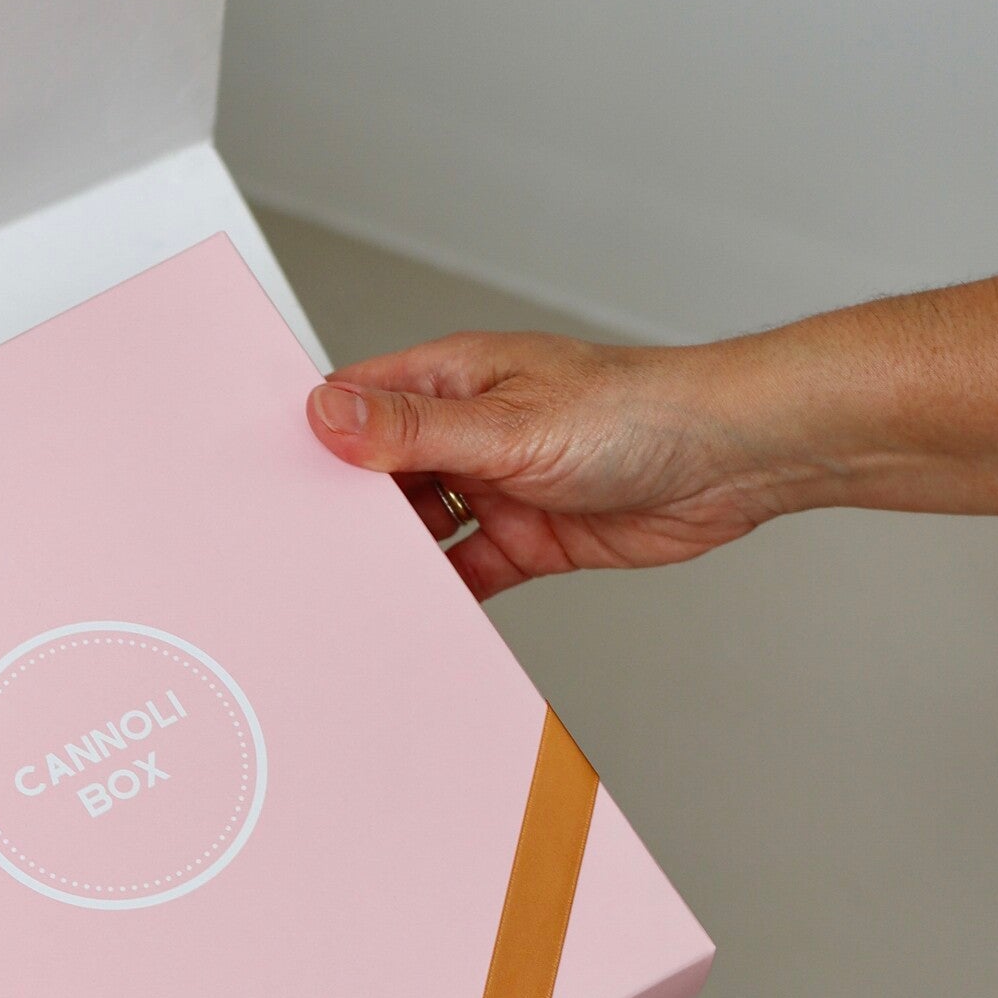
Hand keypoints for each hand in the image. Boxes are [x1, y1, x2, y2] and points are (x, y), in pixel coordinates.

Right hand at [303, 271, 997, 598]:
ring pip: (416, 529)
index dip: (308, 440)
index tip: (262, 481)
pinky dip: (440, 596)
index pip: (355, 406)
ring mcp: (495, 486)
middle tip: (293, 554)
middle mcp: (466, 430)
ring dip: (389, 560)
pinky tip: (411, 618)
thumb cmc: (642, 409)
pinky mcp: (525, 539)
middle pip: (377, 475)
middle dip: (341, 512)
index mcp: (452, 379)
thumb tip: (327, 415)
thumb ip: (414, 430)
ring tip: (343, 593)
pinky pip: (463, 573)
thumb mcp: (509, 424)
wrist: (734, 460)